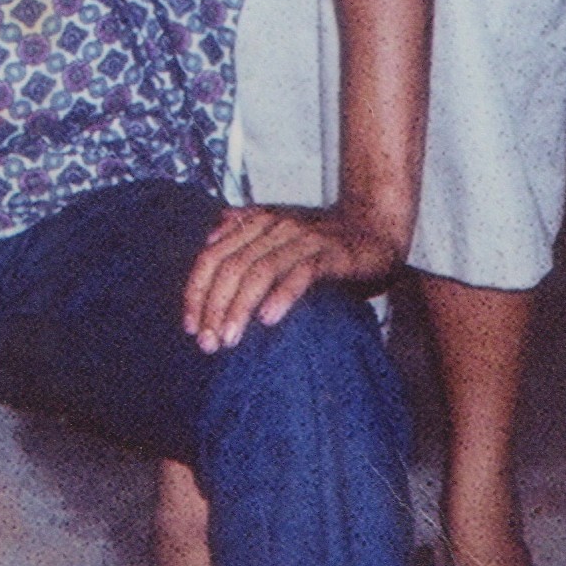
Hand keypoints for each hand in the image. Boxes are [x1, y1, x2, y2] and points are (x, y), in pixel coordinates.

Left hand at [180, 200, 403, 347]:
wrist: (375, 228)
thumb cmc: (323, 241)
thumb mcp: (279, 234)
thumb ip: (246, 235)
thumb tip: (210, 237)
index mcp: (257, 223)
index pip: (212, 256)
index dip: (196, 292)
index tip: (191, 326)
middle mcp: (275, 227)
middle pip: (231, 266)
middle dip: (214, 307)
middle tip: (208, 342)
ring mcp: (303, 238)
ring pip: (259, 271)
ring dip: (240, 307)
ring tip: (229, 338)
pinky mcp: (330, 253)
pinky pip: (301, 274)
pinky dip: (281, 296)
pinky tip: (268, 320)